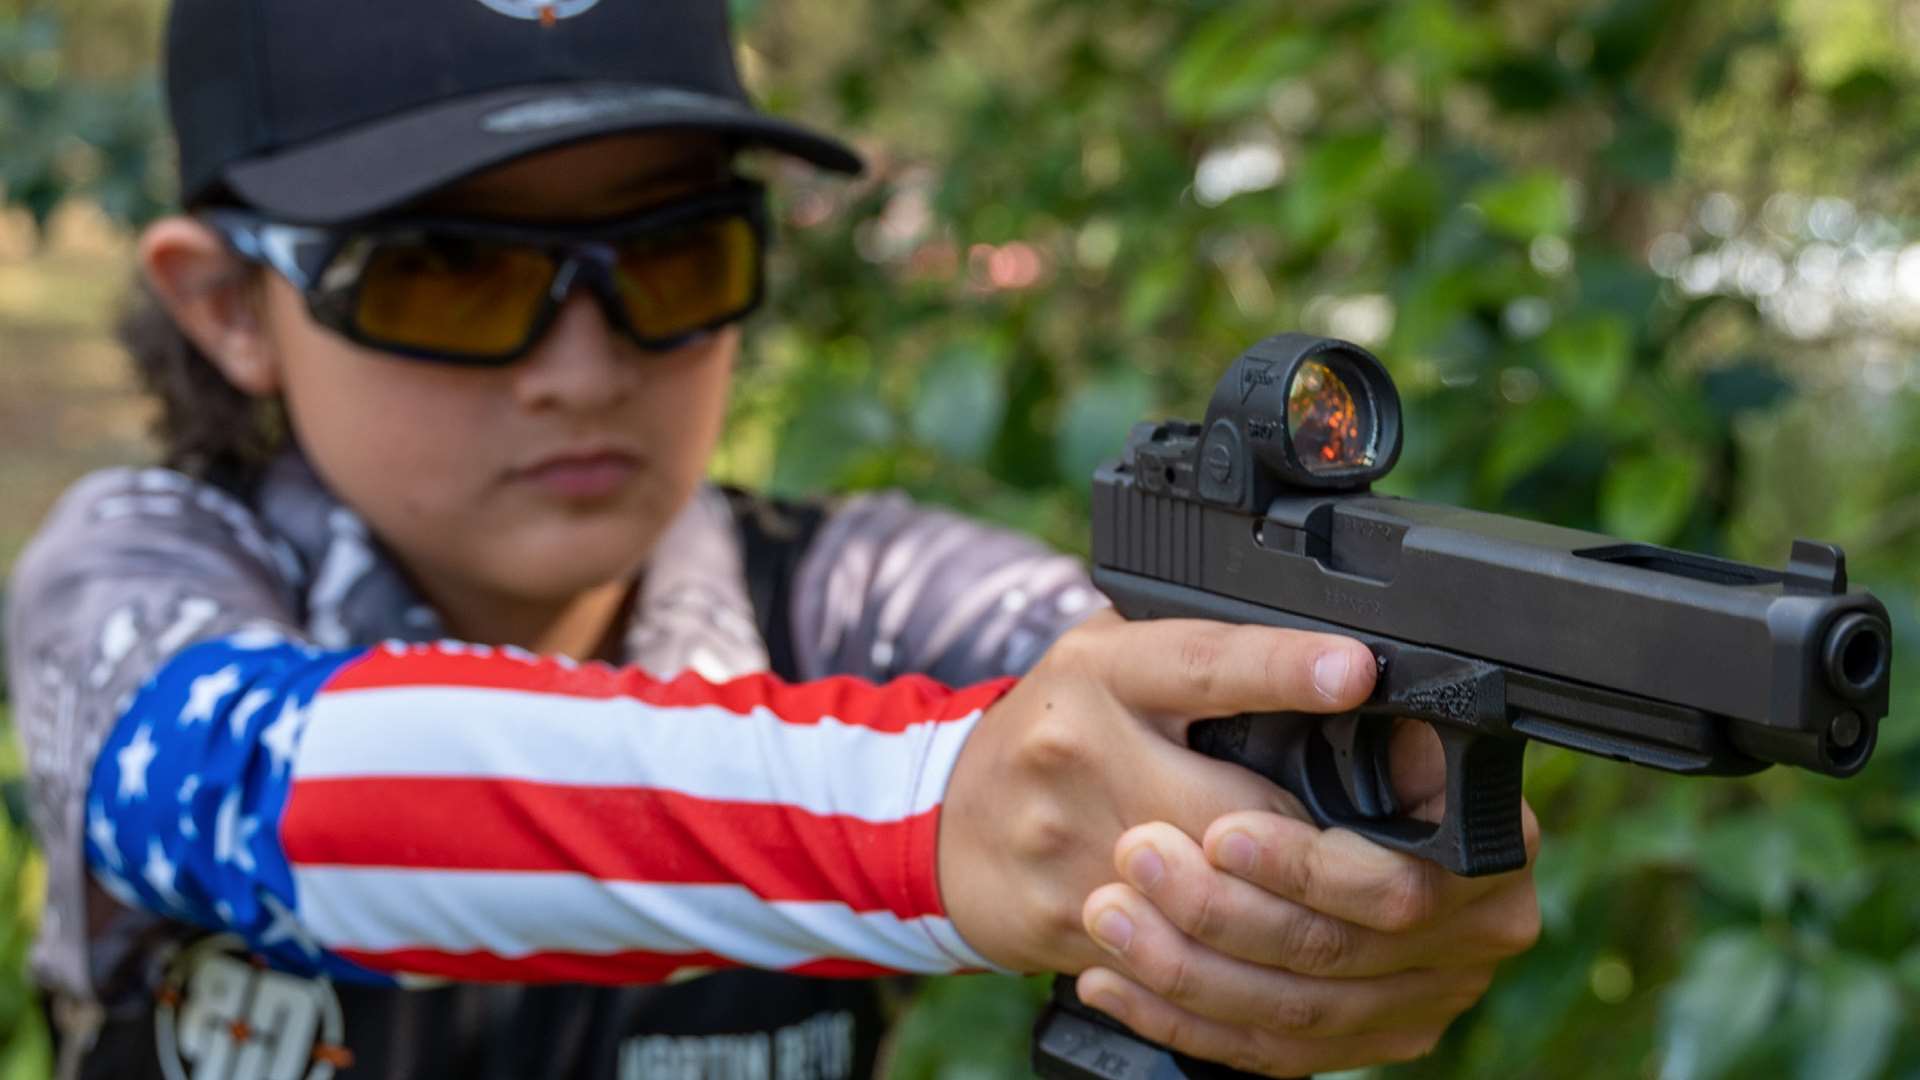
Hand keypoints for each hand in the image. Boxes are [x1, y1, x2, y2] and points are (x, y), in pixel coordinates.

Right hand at [937, 609, 1379, 973]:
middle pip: (1233, 811)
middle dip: (1323, 846)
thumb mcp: (1114, 662)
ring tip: (1343, 912)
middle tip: (1394, 858)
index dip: (1282, 667)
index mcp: (1102, 669)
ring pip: (1215, 899)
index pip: (1202, 663)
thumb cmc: (1059, 730)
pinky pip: (1177, 957)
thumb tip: (1345, 668)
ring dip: (1291, 913)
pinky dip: (1234, 960)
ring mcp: (1066, 841)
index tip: (1355, 670)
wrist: (944, 820)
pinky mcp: (1063, 920)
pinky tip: (1262, 954)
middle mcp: (1078, 748)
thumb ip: (1202, 660)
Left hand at [1075, 719, 1541, 1075]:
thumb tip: (1342, 670)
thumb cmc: (1317, 726)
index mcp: (1489, 840)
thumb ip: (1336, 704)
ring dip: (1184, 968)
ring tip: (1106, 912)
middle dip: (1223, 913)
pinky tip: (1112, 980)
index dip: (1305, 868)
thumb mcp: (1334, 696)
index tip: (1219, 831)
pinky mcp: (1364, 1038)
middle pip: (1339, 952)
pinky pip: (1268, 1053)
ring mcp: (1423, 995)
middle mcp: (1474, 927)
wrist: (1314, 800)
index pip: (1400, 882)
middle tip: (1133, 856)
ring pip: (1295, 1013)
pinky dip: (1179, 1020)